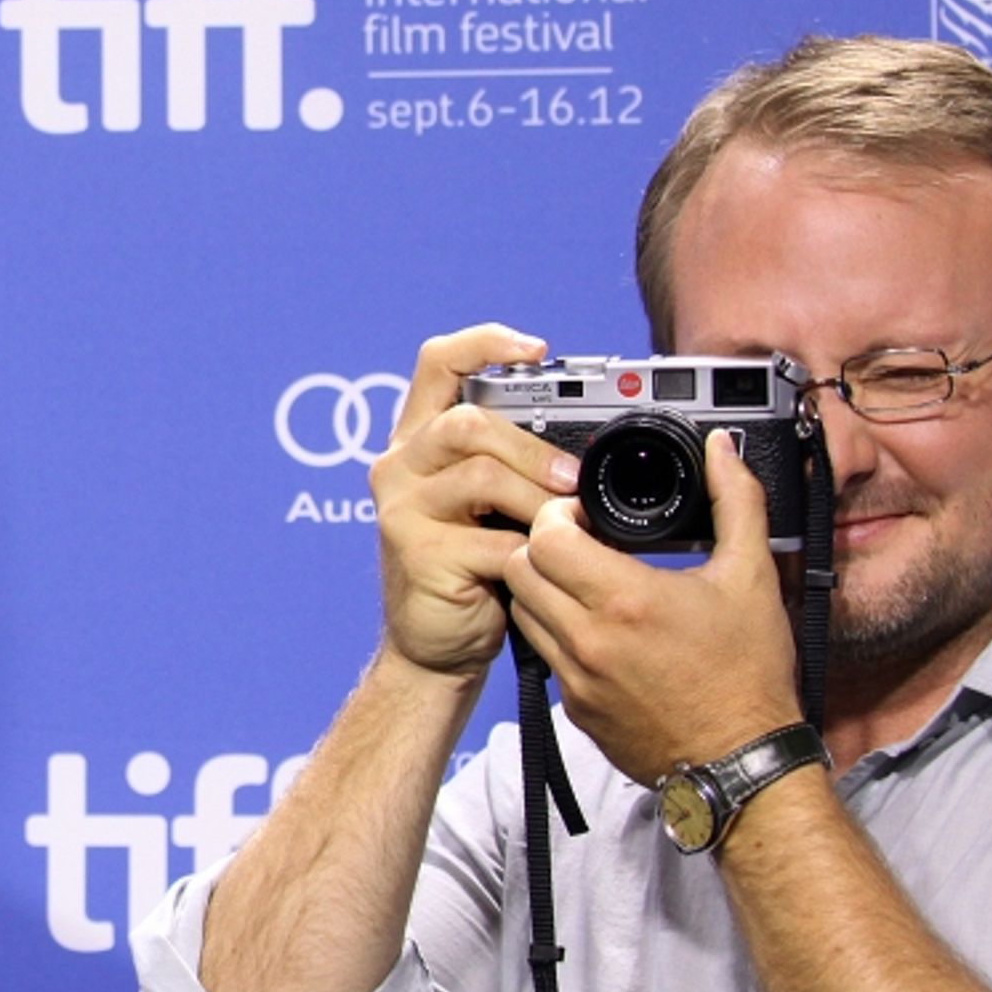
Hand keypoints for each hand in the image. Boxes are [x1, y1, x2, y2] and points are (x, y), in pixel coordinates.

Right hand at [370, 324, 580, 676]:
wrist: (436, 649)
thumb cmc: (473, 574)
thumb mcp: (494, 507)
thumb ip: (517, 468)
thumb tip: (591, 449)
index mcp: (419, 440)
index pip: (439, 363)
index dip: (485, 343)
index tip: (537, 348)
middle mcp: (400, 465)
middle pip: (468, 421)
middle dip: (533, 447)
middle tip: (573, 479)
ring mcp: (403, 509)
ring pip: (480, 475)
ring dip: (537, 498)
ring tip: (566, 523)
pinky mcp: (417, 554)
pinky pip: (489, 540)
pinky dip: (529, 552)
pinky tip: (543, 564)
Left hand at [505, 429, 802, 784]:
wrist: (741, 763)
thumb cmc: (750, 676)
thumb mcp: (753, 577)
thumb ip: (736, 502)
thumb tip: (721, 451)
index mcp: (626, 600)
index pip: (545, 536)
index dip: (558, 515)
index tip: (583, 515)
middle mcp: (590, 640)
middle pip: (519, 569)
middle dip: (540, 545)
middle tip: (576, 542)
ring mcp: (577, 680)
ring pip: (523, 613)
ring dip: (542, 589)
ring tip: (582, 582)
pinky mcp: (576, 711)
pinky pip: (545, 656)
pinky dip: (557, 633)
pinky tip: (595, 628)